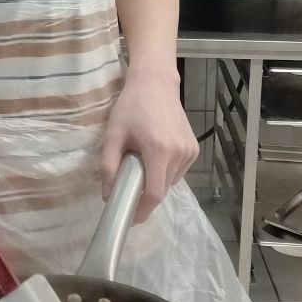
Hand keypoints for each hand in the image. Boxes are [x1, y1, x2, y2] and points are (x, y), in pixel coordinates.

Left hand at [99, 69, 199, 222]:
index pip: (154, 194)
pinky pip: (178, 171)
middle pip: (162, 189)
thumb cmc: (131, 106)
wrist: (156, 83)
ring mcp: (189, 151)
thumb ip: (108, 165)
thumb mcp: (113, 134)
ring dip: (155, 181)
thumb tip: (107, 194)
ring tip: (141, 164)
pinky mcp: (194, 148)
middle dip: (145, 195)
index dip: (142, 211)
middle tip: (129, 186)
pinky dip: (165, 171)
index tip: (130, 219)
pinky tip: (155, 156)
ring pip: (170, 181)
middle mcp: (179, 154)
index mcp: (159, 151)